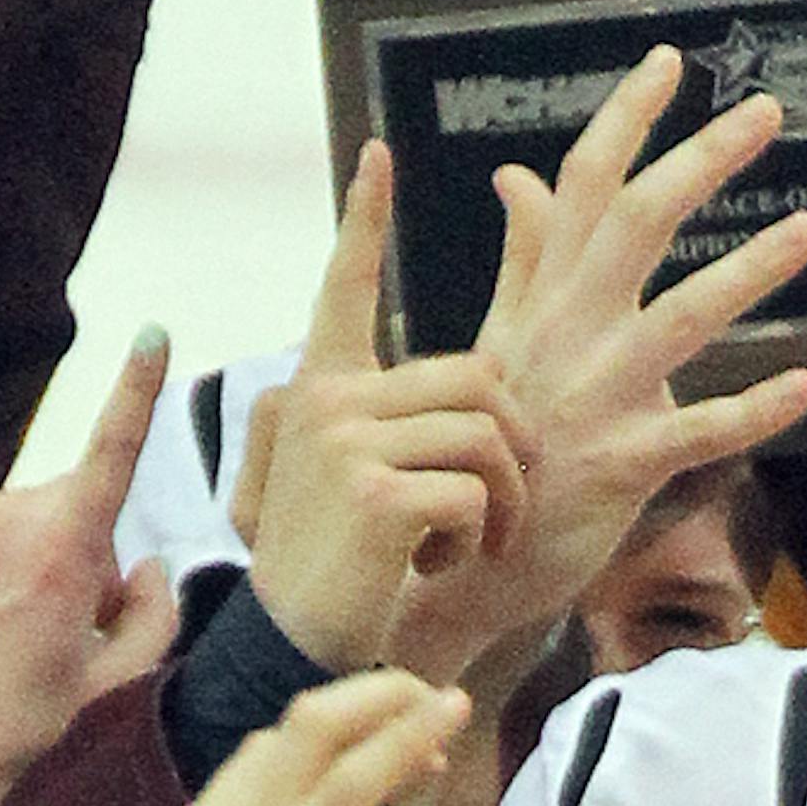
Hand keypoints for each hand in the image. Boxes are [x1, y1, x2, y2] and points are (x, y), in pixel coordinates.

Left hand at [0, 332, 177, 805]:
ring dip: (27, 556)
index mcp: (63, 554)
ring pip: (18, 520)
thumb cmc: (26, 728)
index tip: (152, 335)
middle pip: (69, 504)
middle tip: (67, 624)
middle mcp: (4, 524)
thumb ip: (155, 611)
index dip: (137, 391)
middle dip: (80, 545)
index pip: (112, 454)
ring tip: (11, 631)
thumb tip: (144, 565)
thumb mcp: (116, 680)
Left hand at [71, 670, 469, 805]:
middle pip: (314, 721)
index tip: (460, 703)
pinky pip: (251, 756)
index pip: (358, 773)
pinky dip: (302, 740)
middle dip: (381, 695)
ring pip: (280, 731)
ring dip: (343, 715)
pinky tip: (329, 770)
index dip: (414, 729)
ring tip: (395, 742)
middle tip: (434, 704)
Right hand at [239, 143, 530, 671]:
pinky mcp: (376, 492)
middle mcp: (325, 401)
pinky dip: (479, 534)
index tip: (376, 155)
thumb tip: (456, 378)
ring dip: (501, 499)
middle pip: (474, 376)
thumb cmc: (341, 573)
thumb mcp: (360, 481)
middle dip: (510, 445)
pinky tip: (436, 565)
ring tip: (469, 544)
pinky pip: (475, 485)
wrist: (296, 650)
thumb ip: (395, 418)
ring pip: (486, 431)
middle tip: (491, 508)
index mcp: (322, 391)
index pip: (344, 288)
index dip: (363, 222)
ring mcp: (345, 442)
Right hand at [388, 48, 806, 677]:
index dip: (625, 119)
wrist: (446, 563)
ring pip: (679, 319)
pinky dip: (753, 411)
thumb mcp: (498, 343)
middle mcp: (567, 336)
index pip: (583, 186)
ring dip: (748, 271)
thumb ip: (523, 259)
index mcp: (543, 301)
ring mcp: (593, 401)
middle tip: (767, 111)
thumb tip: (520, 176)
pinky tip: (805, 388)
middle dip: (702, 160)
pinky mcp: (619, 468)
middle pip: (636, 223)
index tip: (670, 60)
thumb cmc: (488, 451)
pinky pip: (696, 434)